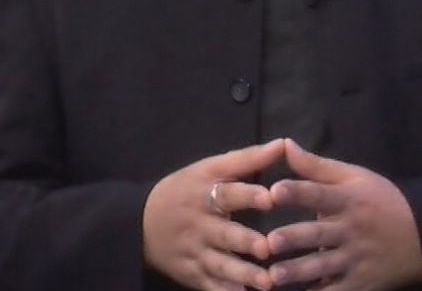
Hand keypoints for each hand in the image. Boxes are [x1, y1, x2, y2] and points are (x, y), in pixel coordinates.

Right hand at [143, 138, 286, 289]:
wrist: (138, 223)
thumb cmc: (184, 191)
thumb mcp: (208, 169)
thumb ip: (247, 159)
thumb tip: (283, 144)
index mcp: (205, 194)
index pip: (227, 193)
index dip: (248, 195)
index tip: (271, 197)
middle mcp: (200, 225)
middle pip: (225, 234)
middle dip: (246, 241)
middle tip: (268, 248)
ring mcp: (195, 252)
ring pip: (220, 265)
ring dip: (243, 274)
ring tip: (267, 283)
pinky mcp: (192, 275)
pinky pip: (210, 286)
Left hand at [265, 140, 421, 289]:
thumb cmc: (382, 200)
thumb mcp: (354, 177)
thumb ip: (316, 166)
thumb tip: (283, 144)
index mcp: (348, 200)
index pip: (320, 194)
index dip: (298, 192)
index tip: (275, 191)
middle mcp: (351, 230)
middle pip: (319, 234)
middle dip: (294, 238)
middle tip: (270, 242)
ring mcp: (357, 259)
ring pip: (324, 266)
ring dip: (298, 272)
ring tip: (274, 277)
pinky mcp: (362, 283)